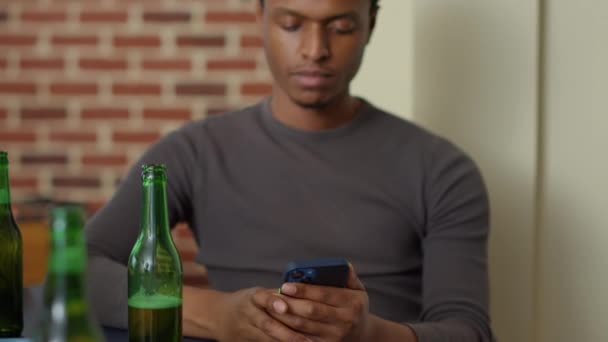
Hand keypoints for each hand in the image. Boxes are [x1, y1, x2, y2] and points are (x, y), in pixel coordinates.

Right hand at [216, 287, 313, 341]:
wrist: (217, 316)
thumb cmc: (247, 303)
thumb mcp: (258, 294)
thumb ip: (278, 297)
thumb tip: (306, 297)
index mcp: (253, 297)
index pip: (263, 298)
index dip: (273, 302)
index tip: (284, 308)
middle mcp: (248, 313)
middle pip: (268, 324)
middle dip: (288, 333)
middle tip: (308, 339)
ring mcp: (245, 331)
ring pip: (266, 338)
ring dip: (286, 341)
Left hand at [254, 264, 370, 341]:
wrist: (362, 335)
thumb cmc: (355, 306)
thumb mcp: (358, 290)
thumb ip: (348, 276)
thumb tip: (342, 264)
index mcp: (352, 302)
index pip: (324, 294)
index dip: (303, 290)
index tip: (286, 285)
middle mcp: (345, 320)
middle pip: (311, 311)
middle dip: (290, 303)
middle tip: (273, 296)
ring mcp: (335, 336)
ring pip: (304, 326)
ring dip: (285, 316)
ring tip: (272, 307)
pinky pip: (303, 338)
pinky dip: (289, 330)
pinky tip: (278, 322)